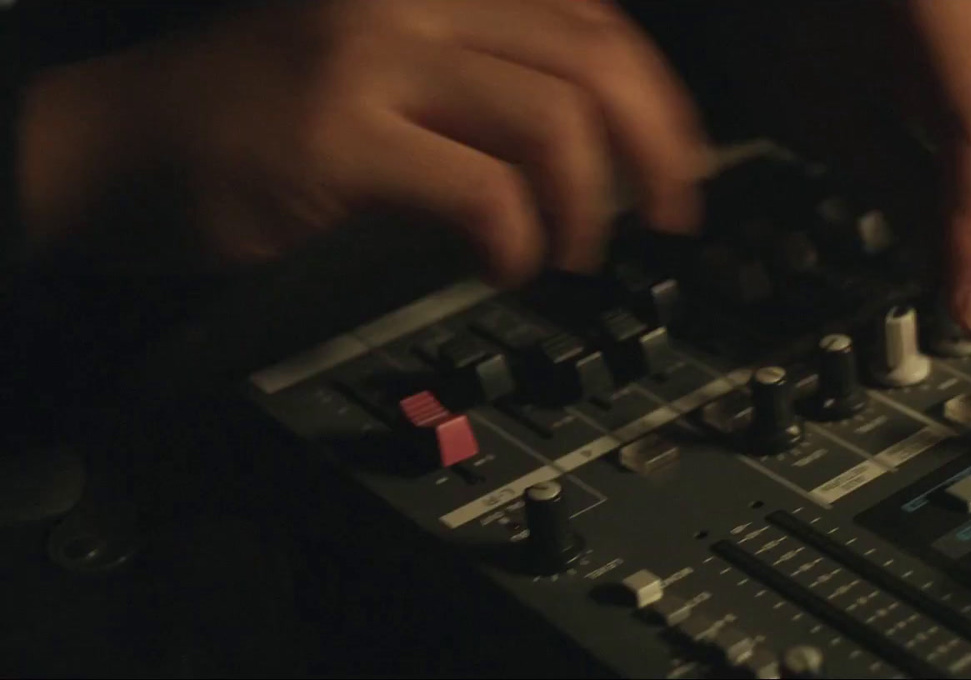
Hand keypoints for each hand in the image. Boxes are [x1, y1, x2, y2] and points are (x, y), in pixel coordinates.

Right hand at [18, 0, 708, 282]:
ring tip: (574, 251)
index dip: (660, 99)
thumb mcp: (394, 69)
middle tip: (669, 216)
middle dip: (658, 151)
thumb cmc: (264, 117)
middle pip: (595, 61)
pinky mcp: (338, 137)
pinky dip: (521, 241)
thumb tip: (607, 144)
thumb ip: (490, 86)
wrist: (123, 143)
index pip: (594, 21)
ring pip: (554, 121)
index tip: (681, 166)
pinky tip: (508, 266)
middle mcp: (412, 0)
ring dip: (590, 205)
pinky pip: (484, 192)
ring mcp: (373, 60)